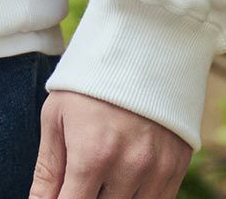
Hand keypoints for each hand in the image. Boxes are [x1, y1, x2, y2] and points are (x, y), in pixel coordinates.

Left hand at [29, 90, 193, 198]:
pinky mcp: (177, 166)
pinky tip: (123, 176)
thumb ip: (47, 172)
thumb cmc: (89, 81)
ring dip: (113, 197)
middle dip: (86, 196)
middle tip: (82, 175)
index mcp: (93, 154)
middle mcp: (129, 167)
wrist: (141, 43)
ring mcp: (158, 169)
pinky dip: (138, 196)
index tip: (62, 193)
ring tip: (102, 174)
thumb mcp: (56, 117)